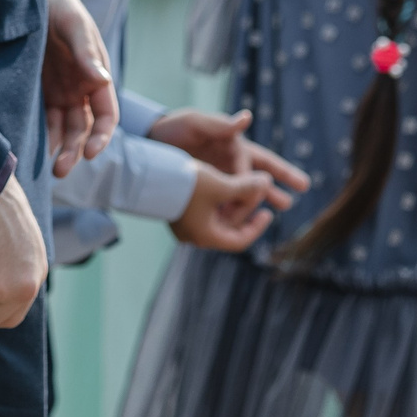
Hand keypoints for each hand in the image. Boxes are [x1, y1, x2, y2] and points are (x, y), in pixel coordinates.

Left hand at [41, 0, 118, 177]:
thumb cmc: (57, 3)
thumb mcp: (72, 23)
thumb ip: (85, 52)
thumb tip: (101, 79)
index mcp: (96, 75)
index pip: (106, 115)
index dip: (101, 136)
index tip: (91, 153)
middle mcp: (79, 87)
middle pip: (83, 128)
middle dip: (75, 151)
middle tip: (60, 171)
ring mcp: (58, 90)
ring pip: (62, 128)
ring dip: (58, 149)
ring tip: (46, 172)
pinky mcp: (36, 88)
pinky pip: (40, 117)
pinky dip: (38, 134)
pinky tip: (29, 150)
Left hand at [147, 107, 310, 197]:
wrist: (146, 139)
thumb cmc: (172, 127)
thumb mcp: (194, 123)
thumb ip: (219, 124)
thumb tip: (245, 118)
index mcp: (232, 146)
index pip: (259, 161)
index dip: (268, 173)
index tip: (261, 185)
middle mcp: (230, 162)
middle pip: (261, 174)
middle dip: (279, 181)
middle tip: (303, 188)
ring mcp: (219, 175)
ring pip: (246, 191)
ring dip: (262, 199)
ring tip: (281, 208)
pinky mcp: (205, 187)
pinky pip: (225, 202)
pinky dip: (234, 211)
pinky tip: (239, 222)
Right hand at [170, 161, 289, 250]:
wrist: (148, 175)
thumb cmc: (186, 185)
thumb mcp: (222, 185)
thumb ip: (247, 187)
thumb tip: (268, 182)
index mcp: (205, 237)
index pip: (239, 240)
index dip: (257, 227)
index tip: (267, 213)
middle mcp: (193, 235)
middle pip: (229, 227)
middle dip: (244, 208)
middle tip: (257, 189)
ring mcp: (184, 224)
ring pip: (216, 217)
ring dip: (232, 201)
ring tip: (243, 183)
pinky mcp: (177, 211)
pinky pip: (203, 210)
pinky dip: (217, 199)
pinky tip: (223, 183)